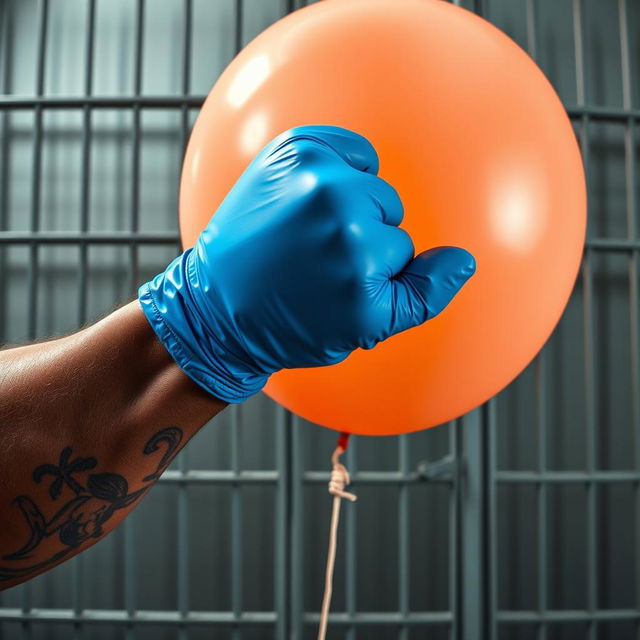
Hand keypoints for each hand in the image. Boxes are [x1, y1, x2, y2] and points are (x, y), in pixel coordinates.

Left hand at [139, 125, 475, 401]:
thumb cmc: (290, 324)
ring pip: (370, 185)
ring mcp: (310, 173)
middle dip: (363, 238)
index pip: (406, 252)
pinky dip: (342, 168)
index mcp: (361, 254)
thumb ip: (424, 295)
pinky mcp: (291, 149)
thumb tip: (463, 260)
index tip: (337, 284)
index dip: (376, 273)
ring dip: (350, 205)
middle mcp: (338, 206)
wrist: (218, 307)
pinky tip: (311, 197)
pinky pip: (350, 149)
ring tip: (305, 234)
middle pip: (389, 213)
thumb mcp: (366, 328)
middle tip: (316, 261)